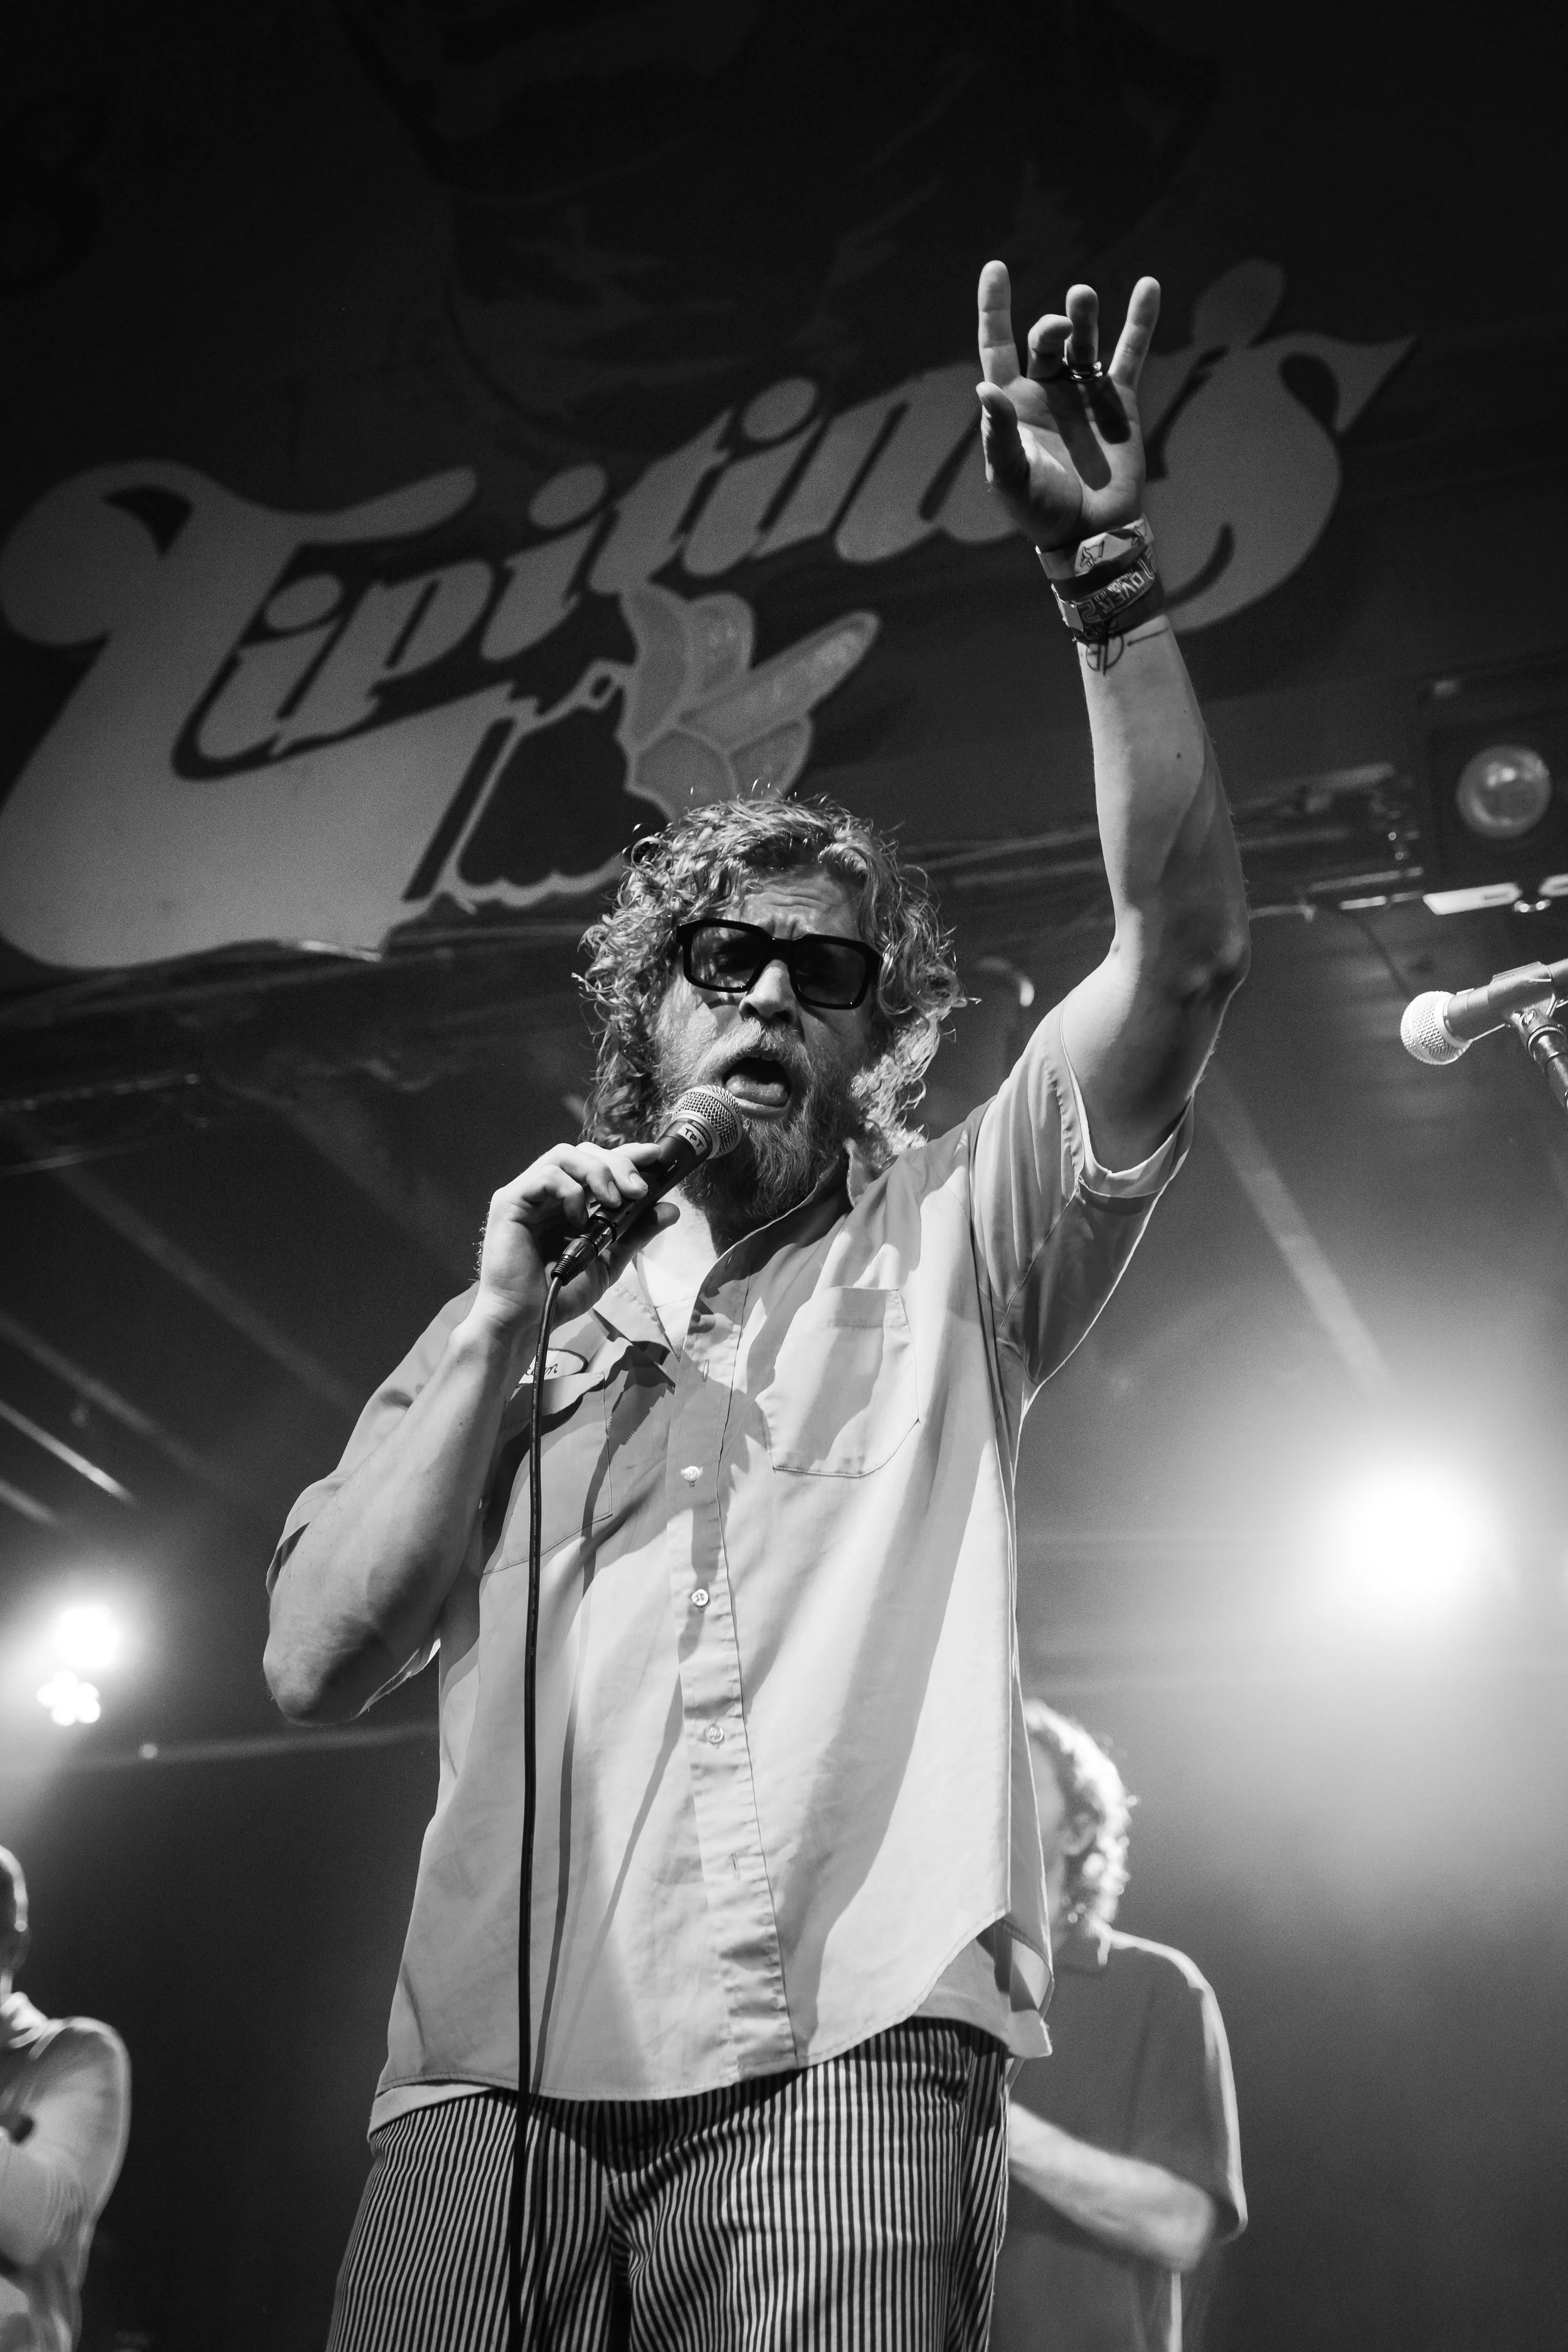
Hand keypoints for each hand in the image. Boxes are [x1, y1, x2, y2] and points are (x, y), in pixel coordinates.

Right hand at [466, 1139, 676, 1352]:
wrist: (529, 1320)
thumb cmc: (561, 1292)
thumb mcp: (609, 1260)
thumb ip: (635, 1232)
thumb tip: (670, 1210)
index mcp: (567, 1202)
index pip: (596, 1163)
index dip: (625, 1155)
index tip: (653, 1156)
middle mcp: (546, 1193)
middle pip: (582, 1152)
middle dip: (616, 1164)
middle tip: (638, 1190)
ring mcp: (527, 1195)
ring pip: (564, 1155)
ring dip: (597, 1173)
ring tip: (614, 1201)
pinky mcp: (510, 1202)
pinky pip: (546, 1177)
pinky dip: (571, 1192)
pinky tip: (579, 1220)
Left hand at [975, 262, 1159, 555]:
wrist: (1091, 533)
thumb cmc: (1042, 510)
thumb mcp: (1011, 477)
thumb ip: (998, 434)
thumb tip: (984, 388)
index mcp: (1013, 403)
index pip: (997, 345)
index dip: (993, 309)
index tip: (996, 267)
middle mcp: (1046, 389)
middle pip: (1044, 340)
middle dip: (1051, 328)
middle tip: (1060, 329)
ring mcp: (1083, 390)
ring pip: (1083, 339)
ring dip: (1083, 314)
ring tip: (1082, 297)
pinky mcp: (1119, 398)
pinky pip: (1130, 351)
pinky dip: (1140, 319)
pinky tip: (1148, 285)